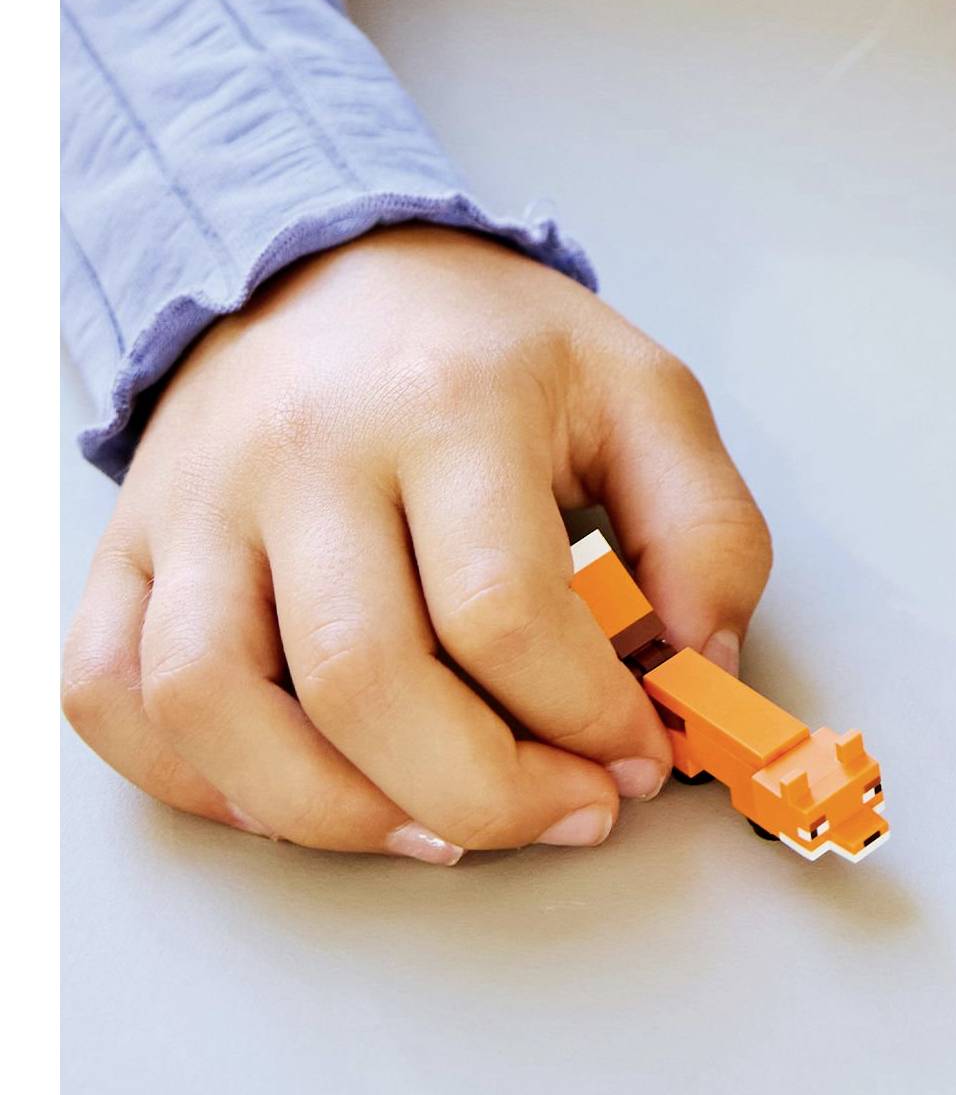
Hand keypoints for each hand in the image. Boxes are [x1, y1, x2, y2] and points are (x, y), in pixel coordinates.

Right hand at [63, 224, 772, 862]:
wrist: (332, 265)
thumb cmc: (492, 348)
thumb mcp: (643, 394)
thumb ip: (706, 529)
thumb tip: (700, 670)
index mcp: (450, 403)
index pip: (504, 610)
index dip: (583, 716)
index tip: (638, 754)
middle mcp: (305, 453)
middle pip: (363, 681)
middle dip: (481, 792)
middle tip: (564, 812)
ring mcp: (197, 505)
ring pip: (215, 707)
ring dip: (331, 814)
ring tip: (440, 829)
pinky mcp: (125, 549)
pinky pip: (111, 696)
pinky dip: (194, 781)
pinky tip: (302, 794)